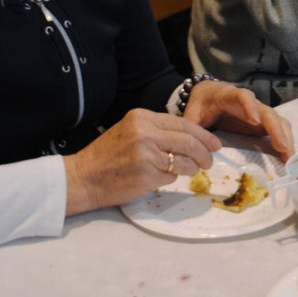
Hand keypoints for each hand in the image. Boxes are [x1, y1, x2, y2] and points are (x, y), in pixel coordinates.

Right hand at [63, 108, 220, 214]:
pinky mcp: (145, 176)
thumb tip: (191, 139)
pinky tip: (161, 178)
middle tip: (210, 161)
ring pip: (183, 161)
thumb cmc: (107, 155)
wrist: (83, 177)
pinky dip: (171, 179)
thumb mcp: (131, 130)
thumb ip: (157, 131)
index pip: (183, 124)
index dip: (203, 135)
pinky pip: (170, 178)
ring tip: (191, 171)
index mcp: (142, 117)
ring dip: (191, 168)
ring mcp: (146, 155)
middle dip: (204, 153)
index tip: (214, 143)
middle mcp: (145, 133)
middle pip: (189, 142)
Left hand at [183, 80, 294, 161]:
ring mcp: (259, 113)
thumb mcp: (192, 114)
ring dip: (285, 137)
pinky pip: (278, 130)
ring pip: (277, 121)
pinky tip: (287, 158)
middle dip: (276, 128)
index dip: (249, 106)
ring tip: (289, 157)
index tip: (254, 120)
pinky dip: (285, 142)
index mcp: (229, 97)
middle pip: (267, 111)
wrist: (208, 95)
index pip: (242, 96)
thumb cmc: (201, 105)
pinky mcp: (263, 124)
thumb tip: (193, 147)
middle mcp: (250, 103)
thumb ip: (191, 127)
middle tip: (282, 146)